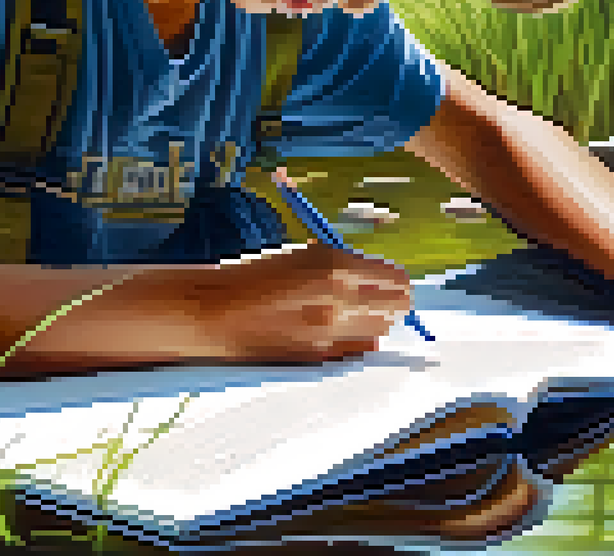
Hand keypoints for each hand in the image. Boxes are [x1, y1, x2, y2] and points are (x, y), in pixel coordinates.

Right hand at [184, 242, 413, 362]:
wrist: (216, 311)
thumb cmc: (257, 276)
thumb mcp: (306, 256)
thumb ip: (345, 265)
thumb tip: (378, 277)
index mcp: (336, 267)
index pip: (395, 279)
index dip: (395, 280)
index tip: (391, 281)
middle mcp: (339, 302)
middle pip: (397, 307)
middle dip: (392, 301)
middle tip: (381, 298)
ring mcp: (330, 333)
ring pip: (381, 331)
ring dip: (375, 321)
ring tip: (353, 313)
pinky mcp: (319, 358)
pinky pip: (357, 350)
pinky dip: (356, 340)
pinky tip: (337, 331)